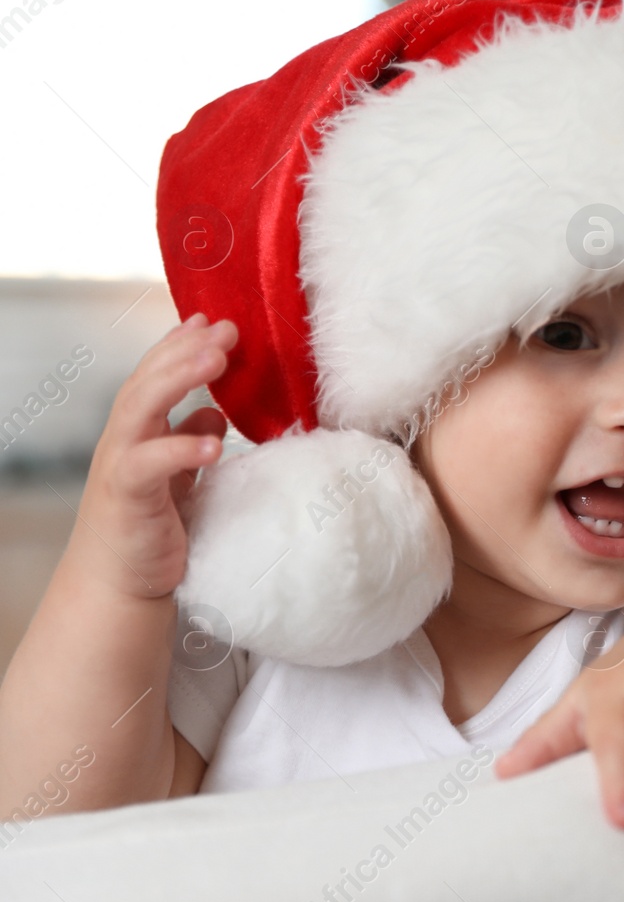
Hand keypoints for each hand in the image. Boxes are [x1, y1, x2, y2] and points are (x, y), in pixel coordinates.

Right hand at [68, 314, 235, 600]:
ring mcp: (121, 464)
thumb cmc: (149, 527)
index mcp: (138, 431)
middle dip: (185, 350)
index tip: (211, 318)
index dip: (180, 345)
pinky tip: (214, 442)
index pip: (155, 375)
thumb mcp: (178, 477)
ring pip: (141, 408)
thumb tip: (213, 412)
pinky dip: (181, 449)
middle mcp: (125, 440)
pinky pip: (151, 464)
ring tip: (216, 359)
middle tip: (226, 328)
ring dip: (179, 379)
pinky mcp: (127, 496)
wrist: (118, 583)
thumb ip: (189, 441)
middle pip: (148, 381)